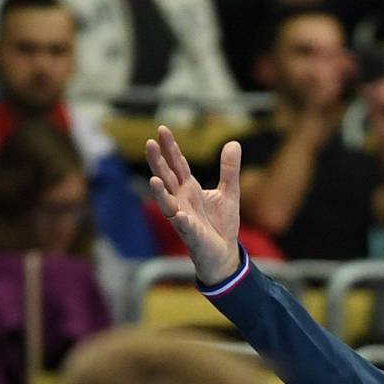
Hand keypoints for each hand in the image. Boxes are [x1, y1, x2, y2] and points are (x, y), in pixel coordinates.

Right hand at [147, 125, 242, 286]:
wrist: (224, 254)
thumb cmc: (221, 225)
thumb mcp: (229, 193)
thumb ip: (229, 170)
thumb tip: (234, 143)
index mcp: (189, 188)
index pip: (177, 164)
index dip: (170, 148)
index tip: (162, 129)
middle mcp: (181, 201)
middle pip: (167, 178)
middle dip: (158, 162)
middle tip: (149, 143)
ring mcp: (183, 218)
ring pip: (168, 203)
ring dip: (160, 192)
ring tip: (154, 180)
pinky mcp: (191, 235)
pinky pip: (185, 227)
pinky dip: (182, 221)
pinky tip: (180, 215)